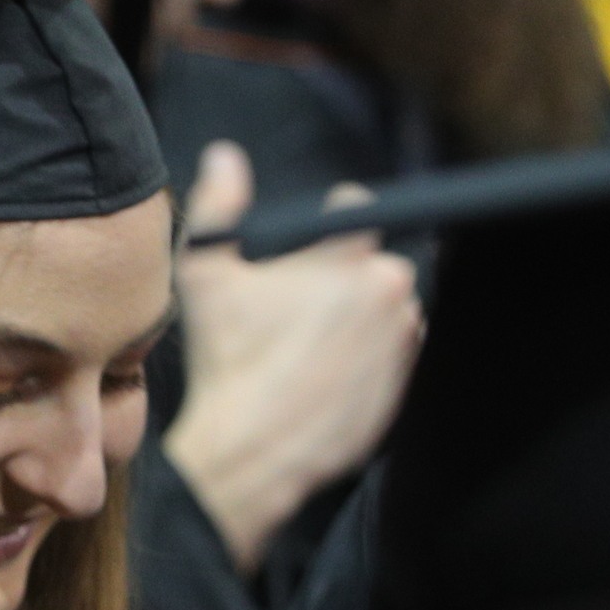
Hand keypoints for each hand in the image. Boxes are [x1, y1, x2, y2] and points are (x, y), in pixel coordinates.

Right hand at [170, 144, 421, 569]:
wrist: (251, 452)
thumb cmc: (226, 361)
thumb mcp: (205, 276)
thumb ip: (218, 207)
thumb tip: (225, 156)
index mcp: (350, 256)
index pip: (358, 206)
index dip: (327, 222)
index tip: (304, 248)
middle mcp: (391, 291)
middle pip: (373, 264)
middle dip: (342, 278)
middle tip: (293, 311)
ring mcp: (402, 341)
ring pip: (385, 312)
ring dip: (358, 319)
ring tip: (306, 350)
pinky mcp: (404, 385)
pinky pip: (390, 356)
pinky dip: (365, 360)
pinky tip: (321, 378)